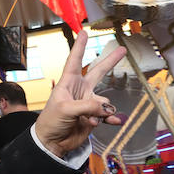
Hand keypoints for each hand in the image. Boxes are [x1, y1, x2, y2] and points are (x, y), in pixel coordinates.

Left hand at [35, 31, 126, 157]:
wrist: (52, 142)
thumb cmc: (51, 120)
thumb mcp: (66, 109)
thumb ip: (88, 107)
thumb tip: (107, 108)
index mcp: (68, 83)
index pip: (75, 61)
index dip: (80, 47)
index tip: (83, 32)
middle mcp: (80, 90)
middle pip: (98, 72)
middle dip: (110, 61)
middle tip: (123, 49)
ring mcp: (88, 104)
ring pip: (105, 102)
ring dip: (102, 110)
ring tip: (89, 120)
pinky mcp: (94, 117)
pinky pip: (108, 115)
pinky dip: (111, 119)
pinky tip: (112, 122)